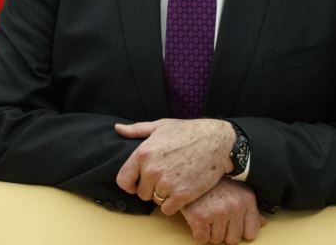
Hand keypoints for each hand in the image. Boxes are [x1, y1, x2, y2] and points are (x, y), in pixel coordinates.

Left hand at [115, 118, 233, 214]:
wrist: (218, 141)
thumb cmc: (189, 132)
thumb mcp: (161, 126)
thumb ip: (137, 130)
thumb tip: (118, 129)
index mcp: (143, 153)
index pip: (123, 180)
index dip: (131, 183)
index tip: (140, 182)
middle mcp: (152, 170)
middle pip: (141, 193)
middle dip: (151, 188)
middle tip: (166, 177)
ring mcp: (167, 183)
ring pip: (156, 200)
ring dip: (164, 195)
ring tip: (176, 180)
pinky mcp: (182, 195)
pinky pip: (168, 209)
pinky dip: (174, 204)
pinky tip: (182, 190)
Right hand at [181, 179, 265, 243]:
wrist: (190, 171)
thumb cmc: (214, 183)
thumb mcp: (237, 191)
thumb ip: (251, 209)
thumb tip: (262, 223)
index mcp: (247, 200)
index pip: (251, 233)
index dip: (239, 230)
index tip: (232, 223)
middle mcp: (235, 205)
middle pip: (233, 239)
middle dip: (223, 231)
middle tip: (216, 216)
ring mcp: (218, 211)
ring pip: (216, 240)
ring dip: (210, 231)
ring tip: (207, 213)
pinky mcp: (200, 217)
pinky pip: (201, 239)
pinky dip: (198, 232)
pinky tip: (198, 217)